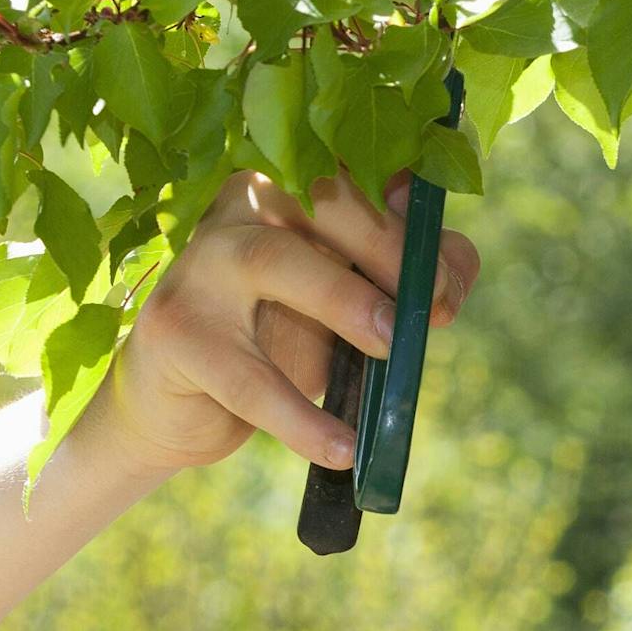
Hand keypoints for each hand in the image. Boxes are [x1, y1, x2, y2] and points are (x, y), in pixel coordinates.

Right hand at [77, 165, 481, 480]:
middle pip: (318, 200)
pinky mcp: (176, 331)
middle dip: (386, 249)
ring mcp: (200, 263)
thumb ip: (403, 282)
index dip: (411, 223)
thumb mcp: (347, 312)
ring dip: (342, 299)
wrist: (184, 406)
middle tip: (430, 311)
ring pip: (274, 259)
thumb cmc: (273, 345)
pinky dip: (299, 417)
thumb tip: (456, 267)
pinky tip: (340, 449)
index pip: (356, 181)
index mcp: (290, 190)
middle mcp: (241, 207)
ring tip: (391, 350)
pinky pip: (246, 375)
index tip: (448, 283)